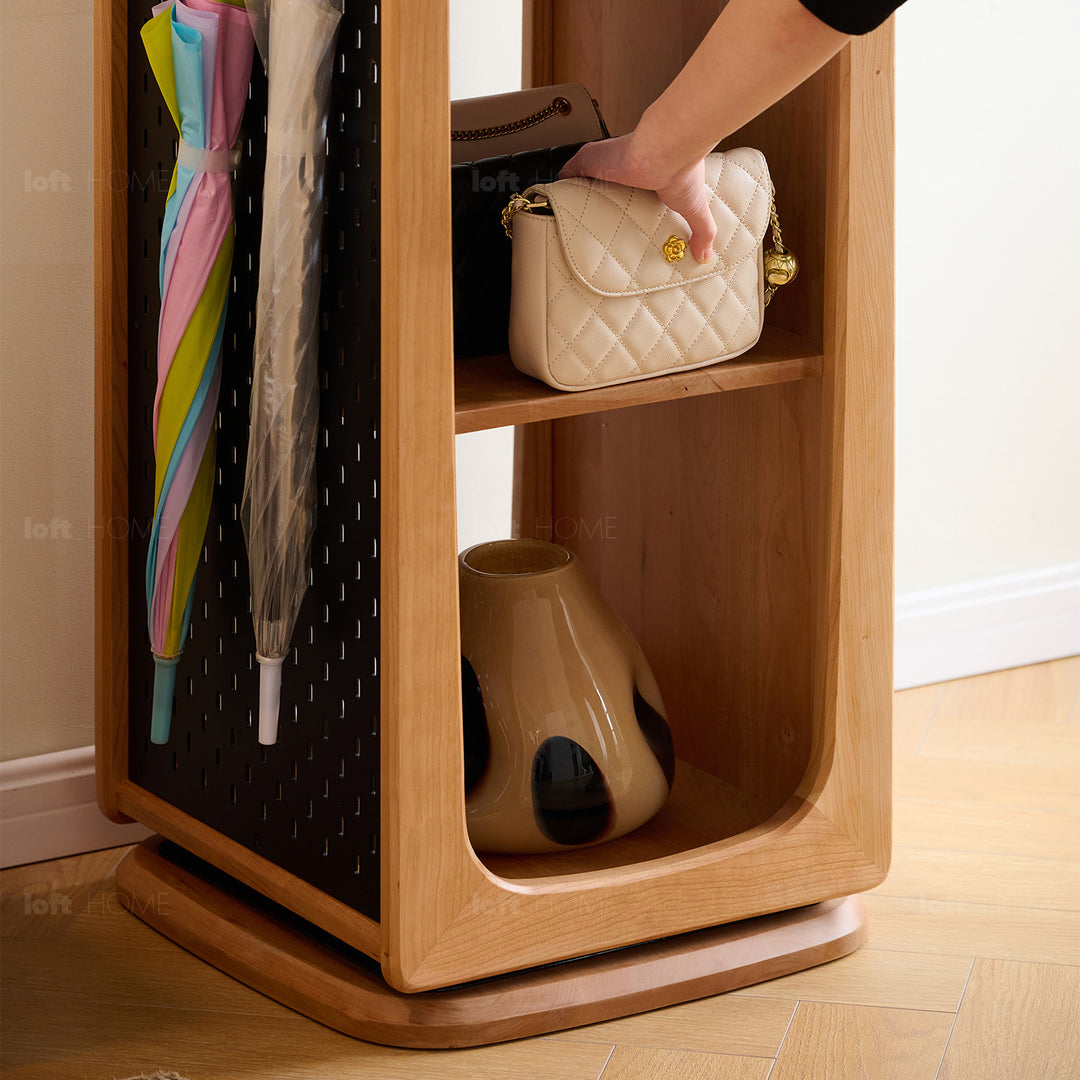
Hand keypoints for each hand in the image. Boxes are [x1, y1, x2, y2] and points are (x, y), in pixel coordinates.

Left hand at [559, 134, 717, 263]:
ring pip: (581, 179)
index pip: (627, 189)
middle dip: (592, 202)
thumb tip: (706, 256)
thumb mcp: (694, 208)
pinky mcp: (588, 160)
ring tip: (564, 217)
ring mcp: (602, 162)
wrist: (667, 147)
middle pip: (600, 186)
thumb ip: (702, 231)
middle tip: (584, 226)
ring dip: (573, 193)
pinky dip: (558, 185)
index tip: (614, 222)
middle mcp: (622, 167)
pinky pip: (566, 172)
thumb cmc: (682, 170)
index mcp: (645, 175)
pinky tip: (551, 201)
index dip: (619, 203)